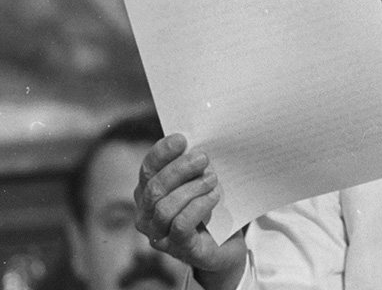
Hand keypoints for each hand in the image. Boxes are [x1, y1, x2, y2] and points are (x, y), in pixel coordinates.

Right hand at [135, 134, 246, 289]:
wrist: (228, 244)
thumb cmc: (212, 208)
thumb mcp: (201, 181)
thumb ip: (194, 166)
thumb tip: (198, 143)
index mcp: (148, 193)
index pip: (148, 169)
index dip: (161, 152)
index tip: (181, 139)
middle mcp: (146, 215)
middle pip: (155, 188)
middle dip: (180, 169)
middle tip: (204, 158)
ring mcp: (159, 235)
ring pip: (165, 207)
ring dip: (191, 189)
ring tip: (213, 180)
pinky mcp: (179, 249)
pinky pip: (180, 225)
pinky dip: (198, 207)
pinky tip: (213, 197)